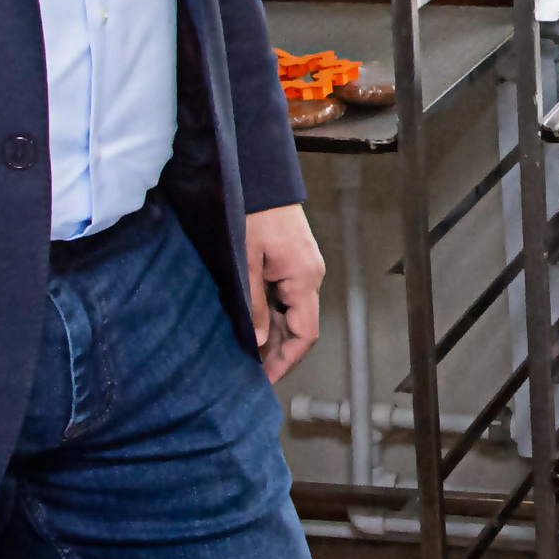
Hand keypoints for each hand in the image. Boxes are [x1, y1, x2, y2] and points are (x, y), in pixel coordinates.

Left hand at [247, 204, 322, 383]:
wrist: (262, 179)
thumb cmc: (253, 215)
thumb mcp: (246, 261)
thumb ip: (252, 303)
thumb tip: (257, 341)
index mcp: (304, 279)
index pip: (305, 334)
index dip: (287, 360)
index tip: (266, 379)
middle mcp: (311, 277)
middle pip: (301, 326)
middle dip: (279, 351)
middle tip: (252, 371)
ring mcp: (306, 268)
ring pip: (294, 313)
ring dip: (275, 334)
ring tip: (250, 353)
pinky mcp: (296, 261)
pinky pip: (289, 297)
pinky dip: (274, 315)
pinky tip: (255, 324)